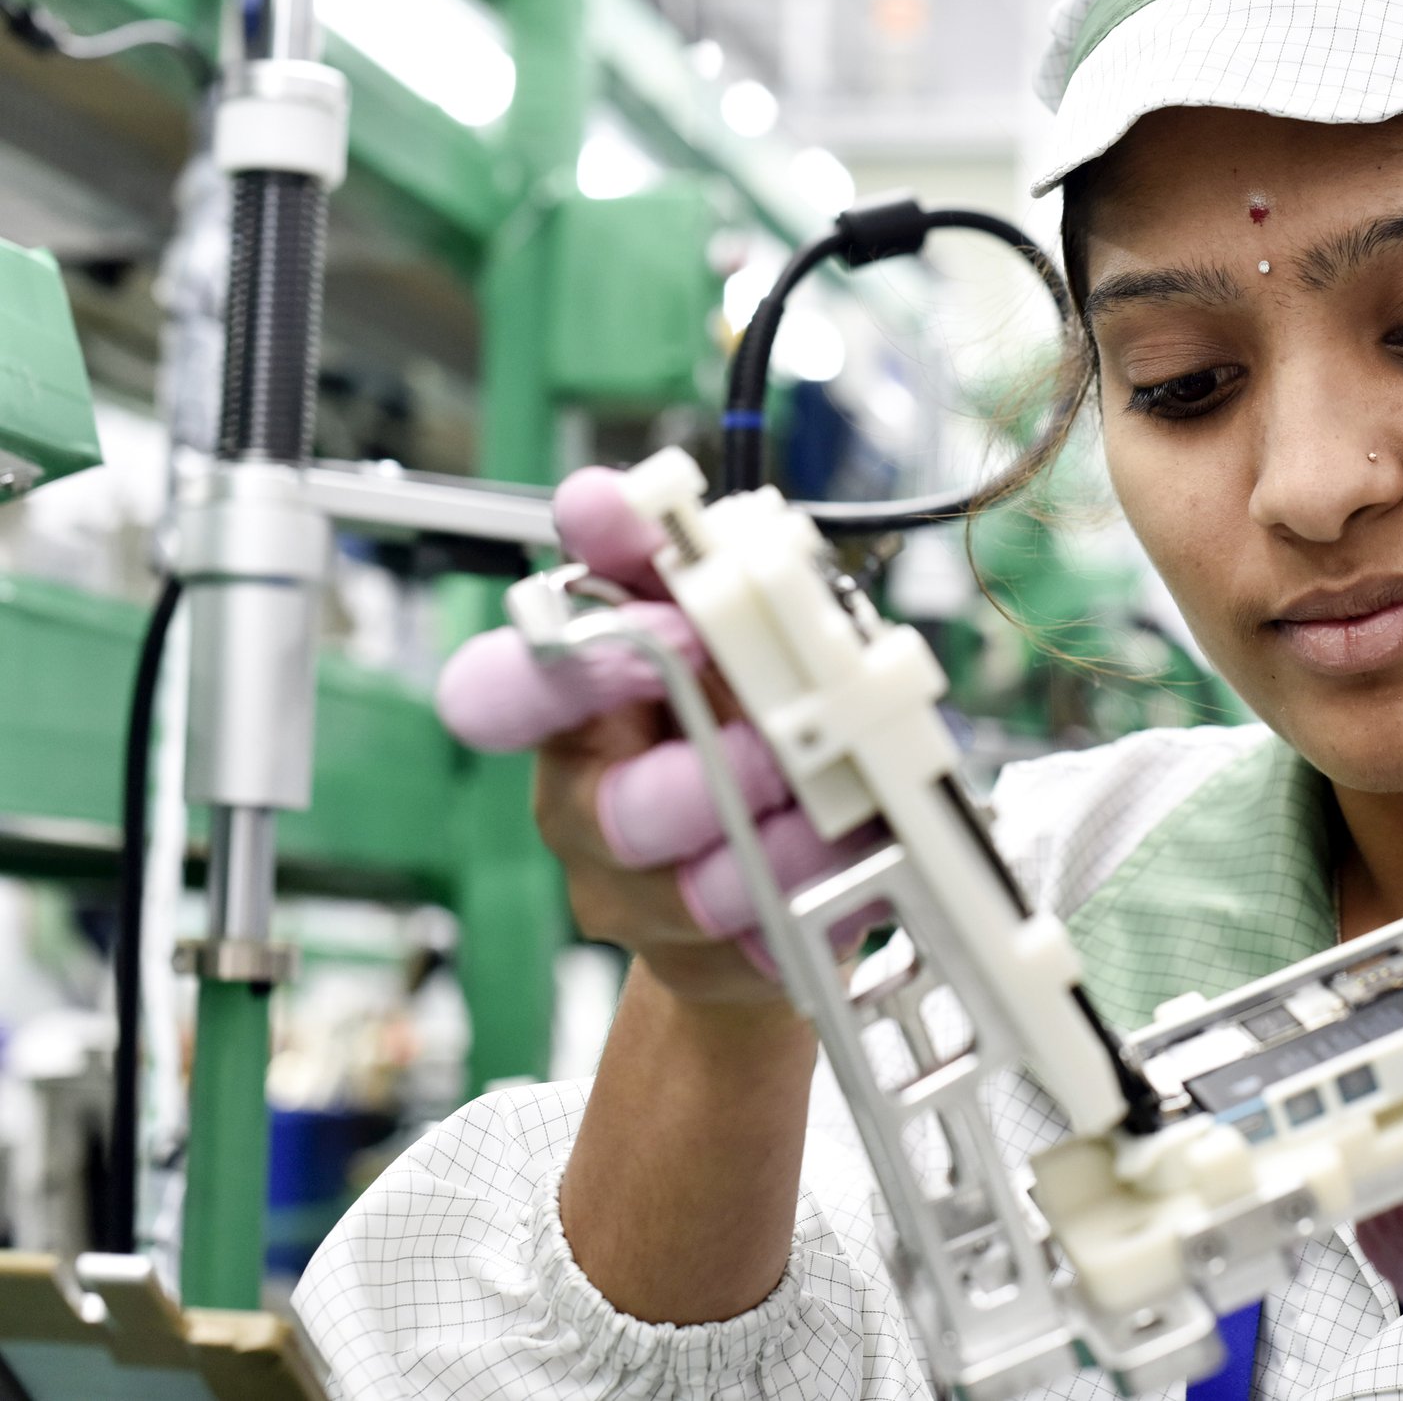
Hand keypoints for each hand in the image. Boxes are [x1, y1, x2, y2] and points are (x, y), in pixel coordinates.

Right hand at [435, 467, 883, 1005]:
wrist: (782, 846)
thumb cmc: (740, 711)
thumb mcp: (712, 617)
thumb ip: (661, 558)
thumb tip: (598, 495)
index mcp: (574, 712)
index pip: (498, 695)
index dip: (572, 664)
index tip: (667, 622)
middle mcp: (587, 806)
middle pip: (600, 812)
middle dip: (691, 780)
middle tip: (766, 742)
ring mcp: (642, 896)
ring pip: (686, 894)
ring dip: (773, 846)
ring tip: (831, 811)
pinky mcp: (712, 959)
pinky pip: (761, 946)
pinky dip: (817, 898)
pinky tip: (851, 863)